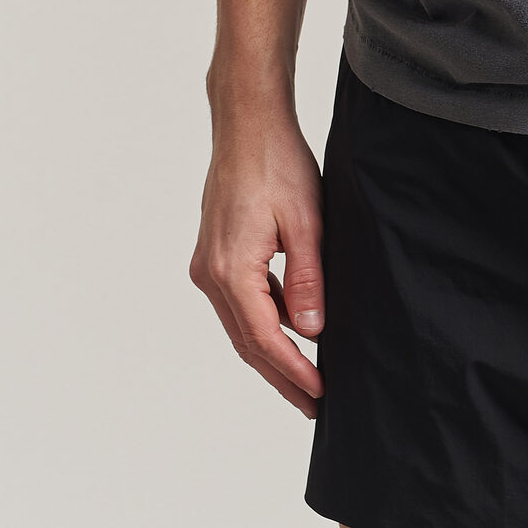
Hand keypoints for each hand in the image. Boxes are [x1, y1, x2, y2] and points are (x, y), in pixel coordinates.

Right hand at [188, 102, 326, 417]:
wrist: (247, 124)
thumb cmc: (277, 163)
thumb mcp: (306, 220)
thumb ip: (307, 278)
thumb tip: (309, 331)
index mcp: (230, 269)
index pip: (263, 338)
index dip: (292, 370)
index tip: (318, 393)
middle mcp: (210, 274)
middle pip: (247, 341)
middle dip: (280, 375)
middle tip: (313, 403)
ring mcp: (208, 264)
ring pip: (241, 324)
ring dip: (271, 351)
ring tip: (305, 376)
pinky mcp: (215, 253)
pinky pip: (240, 301)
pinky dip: (263, 321)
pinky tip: (290, 329)